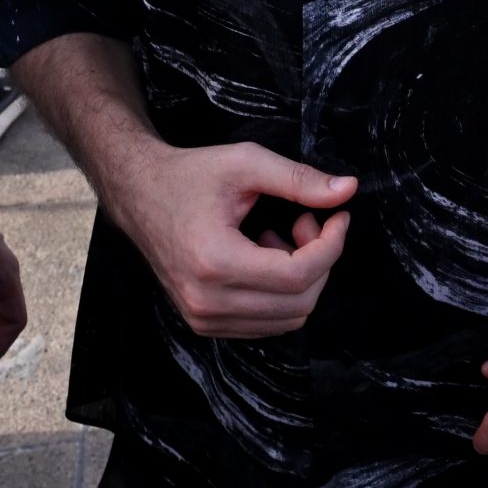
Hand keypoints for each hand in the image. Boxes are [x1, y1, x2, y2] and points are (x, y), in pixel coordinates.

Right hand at [100, 136, 358, 337]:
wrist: (138, 195)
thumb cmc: (189, 175)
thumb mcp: (245, 163)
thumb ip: (299, 179)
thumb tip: (348, 190)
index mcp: (214, 260)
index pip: (298, 275)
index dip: (331, 246)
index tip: (339, 216)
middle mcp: (206, 300)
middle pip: (299, 302)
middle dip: (320, 261)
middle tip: (308, 221)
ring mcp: (203, 317)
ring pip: (287, 319)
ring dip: (302, 279)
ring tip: (282, 239)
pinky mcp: (204, 323)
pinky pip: (266, 324)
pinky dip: (282, 295)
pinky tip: (265, 257)